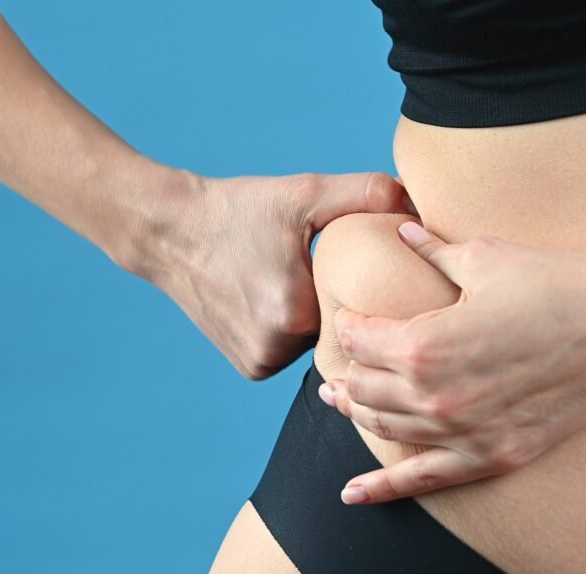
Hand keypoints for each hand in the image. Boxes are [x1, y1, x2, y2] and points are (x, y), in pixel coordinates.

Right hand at [130, 170, 416, 379]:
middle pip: (342, 328)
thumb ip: (365, 193)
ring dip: (321, 320)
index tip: (369, 265)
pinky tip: (278, 303)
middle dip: (345, 301)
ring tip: (298, 283)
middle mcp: (277, 349)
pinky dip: (295, 332)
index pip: (364, 308)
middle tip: (326, 267)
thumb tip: (415, 201)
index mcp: (295, 314)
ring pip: (320, 343)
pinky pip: (297, 352)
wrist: (170, 232)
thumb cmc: (238, 210)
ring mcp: (262, 363)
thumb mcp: (304, 193)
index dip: (371, 286)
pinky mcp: (251, 368)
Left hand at [318, 221, 585, 503]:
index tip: (351, 318)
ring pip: (383, 428)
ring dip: (357, 412)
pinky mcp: (491, 455)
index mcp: (425, 345)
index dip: (348, 326)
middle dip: (346, 372)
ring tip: (340, 401)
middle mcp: (435, 396)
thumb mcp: (485, 260)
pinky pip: (423, 480)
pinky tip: (350, 494)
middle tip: (340, 365)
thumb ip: (433, 251)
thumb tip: (403, 228)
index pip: (359, 341)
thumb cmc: (557, 283)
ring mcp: (462, 432)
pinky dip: (382, 489)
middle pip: (363, 388)